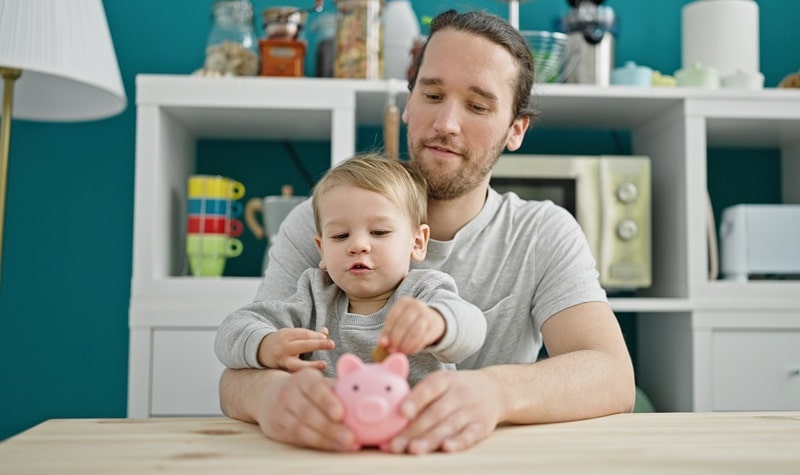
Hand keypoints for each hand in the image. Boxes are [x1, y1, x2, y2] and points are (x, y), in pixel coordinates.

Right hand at [254, 368, 357, 451]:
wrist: (270, 395)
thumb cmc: (309, 390)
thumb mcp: (321, 382)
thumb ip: (340, 388)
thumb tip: (369, 396)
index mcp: (304, 378)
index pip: (314, 387)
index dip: (326, 400)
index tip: (340, 413)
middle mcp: (289, 393)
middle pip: (308, 411)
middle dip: (330, 427)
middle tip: (351, 437)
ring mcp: (280, 412)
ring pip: (301, 428)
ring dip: (325, 438)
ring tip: (346, 444)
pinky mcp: (277, 429)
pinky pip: (298, 438)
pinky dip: (317, 443)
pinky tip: (334, 447)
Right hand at [258, 328, 333, 371]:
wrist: (261, 351)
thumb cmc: (283, 341)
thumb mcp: (292, 334)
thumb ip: (309, 334)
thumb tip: (326, 332)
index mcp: (285, 335)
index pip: (303, 334)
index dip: (316, 336)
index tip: (327, 338)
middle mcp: (283, 348)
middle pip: (301, 345)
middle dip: (317, 344)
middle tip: (331, 344)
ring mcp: (282, 362)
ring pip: (296, 364)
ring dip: (311, 365)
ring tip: (324, 365)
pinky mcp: (282, 373)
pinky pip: (295, 374)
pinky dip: (305, 375)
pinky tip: (315, 377)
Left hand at [379, 296, 445, 354]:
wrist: (431, 319)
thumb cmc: (409, 322)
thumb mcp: (397, 323)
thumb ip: (388, 333)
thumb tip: (383, 344)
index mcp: (403, 302)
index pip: (393, 317)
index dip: (387, 331)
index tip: (383, 344)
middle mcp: (416, 305)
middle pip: (403, 324)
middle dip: (396, 339)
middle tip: (392, 351)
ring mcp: (427, 314)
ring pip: (415, 331)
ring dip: (406, 344)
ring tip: (401, 352)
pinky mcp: (434, 326)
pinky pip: (424, 338)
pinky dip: (416, 346)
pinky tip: (411, 351)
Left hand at [385, 369, 501, 453]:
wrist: (496, 389)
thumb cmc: (458, 389)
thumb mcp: (441, 382)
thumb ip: (420, 397)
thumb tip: (392, 417)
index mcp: (444, 380)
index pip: (429, 388)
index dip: (415, 400)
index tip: (401, 412)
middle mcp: (458, 393)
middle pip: (435, 413)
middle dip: (414, 430)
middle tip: (396, 444)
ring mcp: (471, 410)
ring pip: (449, 426)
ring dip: (430, 439)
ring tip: (414, 449)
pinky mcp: (483, 425)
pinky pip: (470, 434)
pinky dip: (459, 442)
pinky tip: (446, 448)